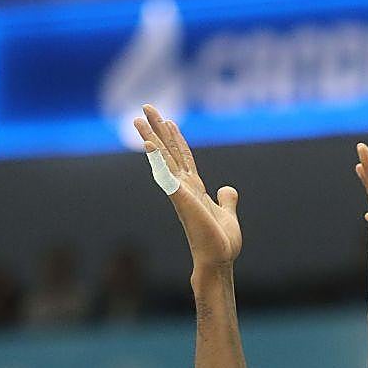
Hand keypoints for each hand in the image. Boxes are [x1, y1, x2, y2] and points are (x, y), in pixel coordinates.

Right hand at [134, 105, 241, 271]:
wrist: (218, 261)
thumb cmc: (220, 244)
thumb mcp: (228, 215)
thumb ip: (227, 201)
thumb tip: (227, 189)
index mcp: (194, 189)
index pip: (183, 157)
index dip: (176, 138)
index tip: (168, 120)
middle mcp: (184, 187)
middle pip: (169, 151)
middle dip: (158, 129)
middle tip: (145, 107)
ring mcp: (180, 192)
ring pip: (163, 159)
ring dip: (151, 137)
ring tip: (138, 118)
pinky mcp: (181, 199)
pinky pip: (166, 176)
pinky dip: (157, 160)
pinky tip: (148, 144)